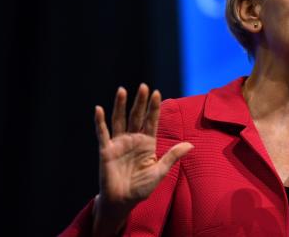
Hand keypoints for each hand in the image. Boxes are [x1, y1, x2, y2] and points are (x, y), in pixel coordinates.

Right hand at [92, 84, 192, 235]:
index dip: (154, 107)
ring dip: (120, 105)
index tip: (157, 93)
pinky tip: (98, 109)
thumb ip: (172, 156)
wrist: (122, 202)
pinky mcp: (106, 150)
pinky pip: (102, 133)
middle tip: (144, 86)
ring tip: (122, 90)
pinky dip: (99, 122)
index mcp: (147, 143)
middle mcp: (133, 139)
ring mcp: (119, 143)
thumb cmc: (141, 188)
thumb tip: (190, 145)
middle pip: (136, 116)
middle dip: (140, 102)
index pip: (151, 121)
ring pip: (119, 120)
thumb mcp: (160, 171)